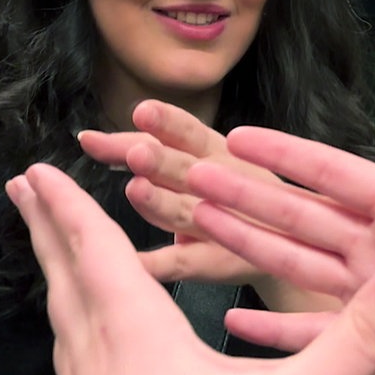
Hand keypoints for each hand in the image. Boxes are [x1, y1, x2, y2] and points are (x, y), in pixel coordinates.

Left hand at [8, 163, 374, 374]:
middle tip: (21, 188)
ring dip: (54, 275)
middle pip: (65, 281)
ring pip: (61, 324)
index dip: (70, 209)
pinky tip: (84, 340)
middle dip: (47, 229)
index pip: (97, 256)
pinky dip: (69, 326)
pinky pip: (70, 360)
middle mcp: (100, 365)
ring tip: (50, 247)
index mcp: (140, 342)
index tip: (40, 171)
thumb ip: (360, 339)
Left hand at [77, 101, 282, 287]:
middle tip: (138, 153)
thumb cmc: (231, 191)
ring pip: (185, 212)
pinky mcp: (219, 261)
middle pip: (186, 169)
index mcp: (216, 151)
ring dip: (160, 202)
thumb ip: (146, 148)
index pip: (187, 131)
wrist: (285, 241)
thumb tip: (89, 138)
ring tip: (136, 191)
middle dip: (161, 161)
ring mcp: (222, 222)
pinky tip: (134, 262)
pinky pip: (184, 263)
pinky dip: (159, 263)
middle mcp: (220, 182)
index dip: (165, 122)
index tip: (141, 111)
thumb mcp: (199, 158)